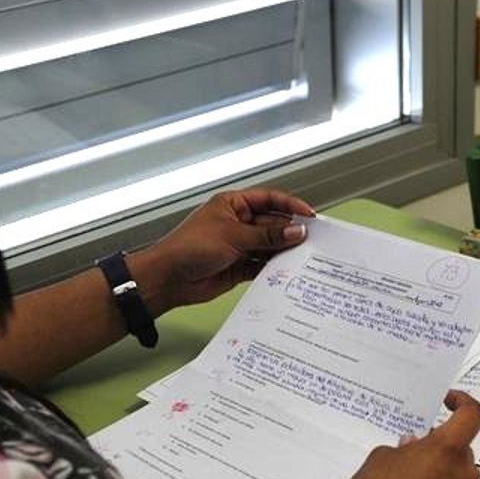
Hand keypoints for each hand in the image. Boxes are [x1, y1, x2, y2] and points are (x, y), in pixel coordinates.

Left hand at [128, 189, 314, 315]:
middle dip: (290, 232)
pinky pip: (262, 265)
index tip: (309, 216)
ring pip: (269, 246)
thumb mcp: (233, 236)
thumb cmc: (190, 247)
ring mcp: (239, 246)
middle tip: (311, 241)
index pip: (269, 200)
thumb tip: (296, 231)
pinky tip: (287, 271)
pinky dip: (274, 268)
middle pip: (272, 224)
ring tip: (304, 258)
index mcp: (233, 205)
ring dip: (284, 252)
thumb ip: (267, 235)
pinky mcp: (239, 267)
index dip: (290, 205)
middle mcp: (238, 223)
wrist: (168, 278)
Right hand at [325, 391, 479, 478]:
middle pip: (462, 448)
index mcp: (447, 450)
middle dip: (440, 444)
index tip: (450, 401)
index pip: (472, 415)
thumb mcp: (379, 460)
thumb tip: (412, 449)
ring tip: (406, 476)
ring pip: (458, 474)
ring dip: (439, 470)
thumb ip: (402, 449)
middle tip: (414, 446)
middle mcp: (462, 475)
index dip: (463, 402)